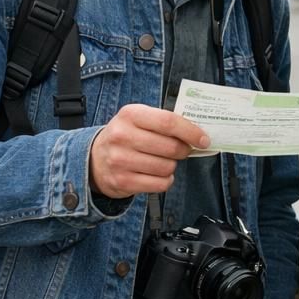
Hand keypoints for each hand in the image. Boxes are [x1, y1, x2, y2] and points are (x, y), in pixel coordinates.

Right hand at [87, 104, 208, 198]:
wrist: (94, 158)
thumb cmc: (126, 136)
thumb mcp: (139, 119)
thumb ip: (165, 121)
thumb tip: (199, 133)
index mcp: (130, 115)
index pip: (169, 122)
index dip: (191, 132)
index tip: (204, 139)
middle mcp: (122, 136)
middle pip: (170, 147)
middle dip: (184, 150)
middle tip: (181, 150)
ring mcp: (120, 160)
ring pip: (167, 167)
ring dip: (172, 166)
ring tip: (162, 161)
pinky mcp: (122, 181)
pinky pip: (160, 184)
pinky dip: (165, 180)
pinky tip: (157, 174)